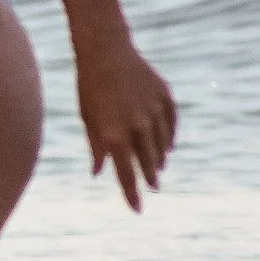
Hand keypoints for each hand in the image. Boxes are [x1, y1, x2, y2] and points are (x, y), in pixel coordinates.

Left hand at [78, 34, 176, 211]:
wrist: (105, 50)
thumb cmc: (89, 87)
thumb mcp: (88, 119)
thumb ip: (96, 148)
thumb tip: (98, 173)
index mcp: (114, 135)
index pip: (126, 175)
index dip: (132, 195)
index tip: (138, 210)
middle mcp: (137, 126)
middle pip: (148, 162)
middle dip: (149, 177)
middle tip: (152, 186)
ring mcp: (153, 110)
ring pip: (162, 145)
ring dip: (160, 158)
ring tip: (158, 167)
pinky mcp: (164, 96)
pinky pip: (171, 123)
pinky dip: (169, 136)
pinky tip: (167, 144)